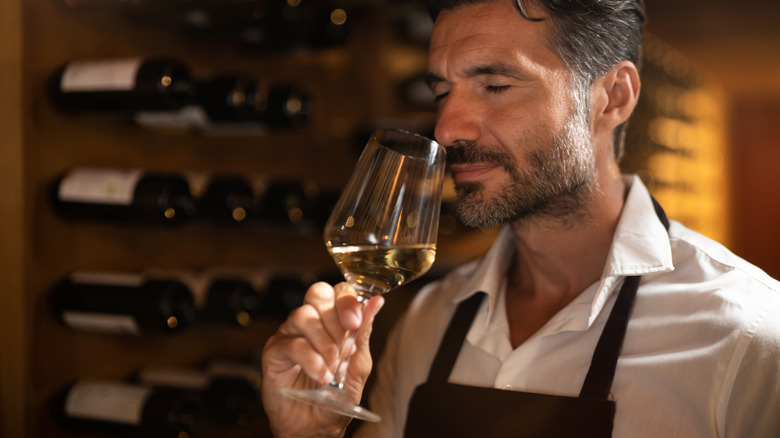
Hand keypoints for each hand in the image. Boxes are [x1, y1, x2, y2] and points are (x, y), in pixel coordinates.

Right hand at [261, 282, 384, 437]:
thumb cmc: (337, 397)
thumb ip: (364, 333)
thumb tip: (377, 302)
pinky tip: (320, 376)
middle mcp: (311, 323)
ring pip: (304, 315)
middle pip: (318, 293)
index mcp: (333, 321)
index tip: (356, 321)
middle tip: (345, 338)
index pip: (338, 292)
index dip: (348, 300)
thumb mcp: (358, 365)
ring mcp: (291, 335)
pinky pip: (292, 343)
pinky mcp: (274, 351)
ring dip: (324, 342)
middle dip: (335, 314)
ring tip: (332, 368)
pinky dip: (311, 360)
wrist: (316, 427)